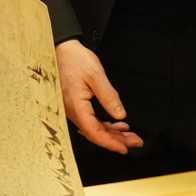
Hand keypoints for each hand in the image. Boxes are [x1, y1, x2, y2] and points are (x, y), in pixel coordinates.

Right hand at [55, 39, 142, 153]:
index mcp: (77, 107)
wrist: (60, 48)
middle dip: (116, 140)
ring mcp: (72, 109)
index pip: (95, 133)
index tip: (126, 147)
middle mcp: (72, 112)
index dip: (111, 142)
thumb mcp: (96, 75)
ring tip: (129, 133)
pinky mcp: (74, 104)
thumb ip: (109, 96)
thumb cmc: (75, 59)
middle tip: (135, 141)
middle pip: (95, 134)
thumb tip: (120, 115)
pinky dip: (103, 124)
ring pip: (93, 128)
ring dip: (111, 133)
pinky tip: (115, 122)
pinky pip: (89, 120)